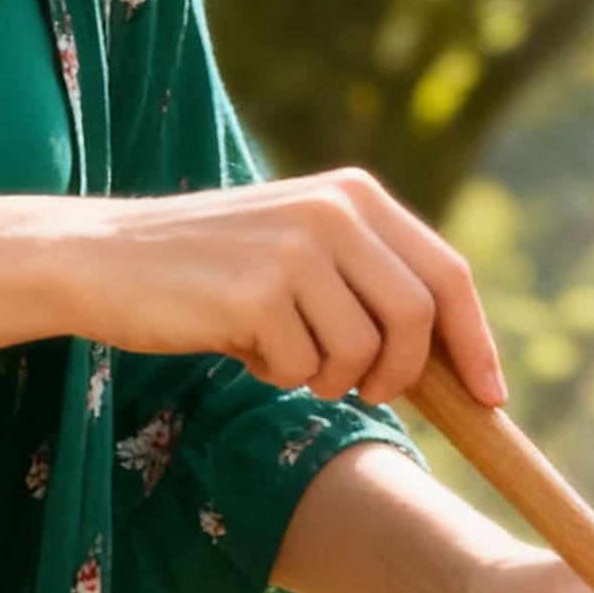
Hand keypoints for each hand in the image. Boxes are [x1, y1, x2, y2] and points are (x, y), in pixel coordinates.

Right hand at [68, 172, 500, 406]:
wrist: (104, 259)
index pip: (448, 274)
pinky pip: (300, 368)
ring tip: (278, 351)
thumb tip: (453, 361)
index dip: (475, 342)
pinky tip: (238, 342)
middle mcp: (335, 211)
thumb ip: (368, 280)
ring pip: (359, 353)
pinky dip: (276, 374)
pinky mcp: (258, 291)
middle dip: (399, 374)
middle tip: (362, 390)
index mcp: (356, 195)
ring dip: (324, 375)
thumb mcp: (302, 250)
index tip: (489, 397)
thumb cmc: (210, 270)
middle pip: (417, 320)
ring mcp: (297, 249)